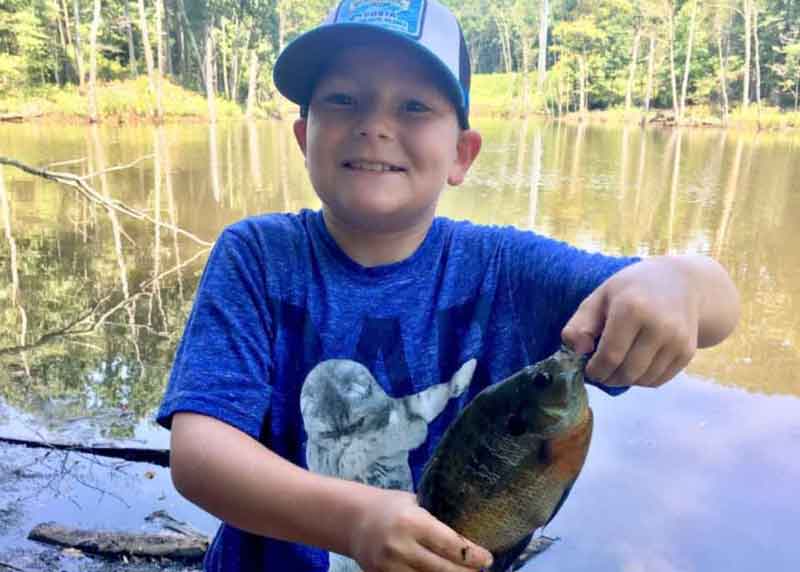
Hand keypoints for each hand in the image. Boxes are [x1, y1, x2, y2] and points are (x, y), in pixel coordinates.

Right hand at [348, 489, 492, 571]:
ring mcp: (389, 567)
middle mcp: (400, 546)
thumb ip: (437, 519)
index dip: (473, 556)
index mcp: (411, 521)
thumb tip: (472, 531)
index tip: (487, 559)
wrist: (354, 520)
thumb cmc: (391, 507)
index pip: (451, 545)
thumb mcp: (415, 503)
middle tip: (480, 569)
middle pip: (444, 570)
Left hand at [561, 257, 699, 387]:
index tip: (588, 370)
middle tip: (600, 372)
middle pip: (627, 372)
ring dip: (625, 380)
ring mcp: (677, 340)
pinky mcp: (687, 352)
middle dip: (608, 378)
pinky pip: (658, 380)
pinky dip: (642, 380)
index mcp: (632, 309)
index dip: (595, 370)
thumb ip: (580, 324)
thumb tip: (578, 350)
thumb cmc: (631, 290)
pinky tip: (635, 364)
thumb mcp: (599, 297)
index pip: (609, 356)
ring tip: (617, 366)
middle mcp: (658, 326)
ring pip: (643, 380)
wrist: (681, 283)